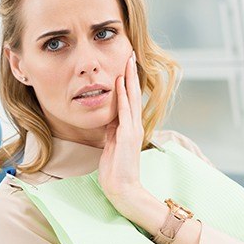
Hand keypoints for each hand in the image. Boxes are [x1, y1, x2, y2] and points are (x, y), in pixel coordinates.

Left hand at [98, 50, 144, 205]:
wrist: (123, 188)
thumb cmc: (116, 168)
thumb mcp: (112, 144)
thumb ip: (113, 129)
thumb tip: (109, 117)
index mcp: (130, 127)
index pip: (129, 100)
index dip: (127, 82)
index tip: (125, 66)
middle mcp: (134, 125)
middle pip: (133, 94)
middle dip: (130, 74)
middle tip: (130, 55)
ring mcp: (132, 130)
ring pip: (131, 99)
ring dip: (128, 79)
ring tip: (128, 61)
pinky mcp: (127, 136)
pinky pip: (124, 112)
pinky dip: (122, 96)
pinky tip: (119, 83)